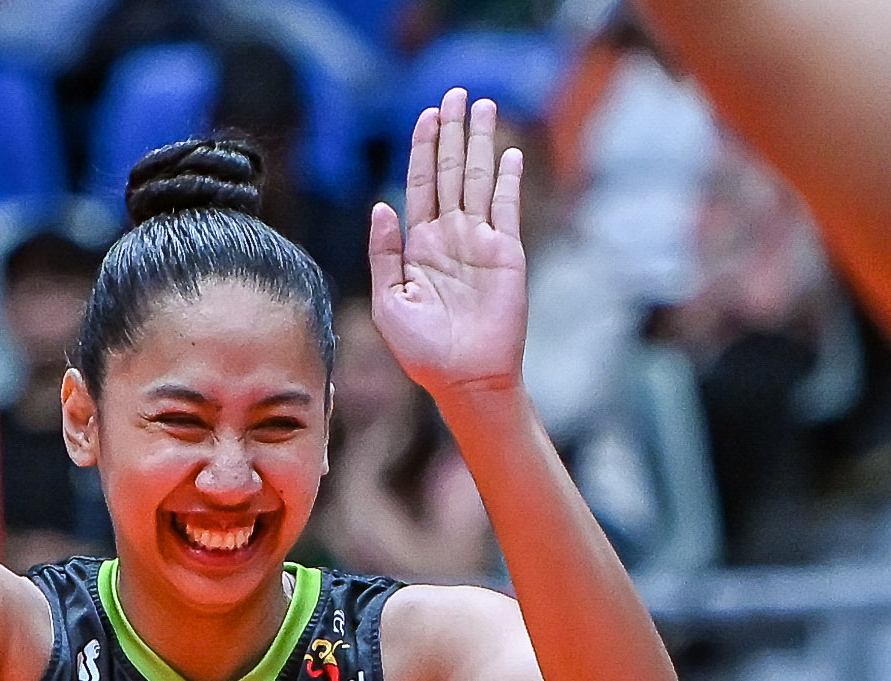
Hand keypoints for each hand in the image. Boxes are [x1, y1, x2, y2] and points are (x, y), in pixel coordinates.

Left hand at [369, 88, 528, 397]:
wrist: (464, 378)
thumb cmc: (422, 350)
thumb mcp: (388, 301)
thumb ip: (384, 253)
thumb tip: (382, 206)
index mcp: (419, 245)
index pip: (421, 184)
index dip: (423, 148)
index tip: (425, 114)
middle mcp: (451, 237)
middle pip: (452, 171)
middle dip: (451, 132)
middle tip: (454, 93)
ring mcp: (481, 242)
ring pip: (479, 180)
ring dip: (480, 142)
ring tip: (480, 105)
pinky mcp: (507, 253)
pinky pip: (508, 208)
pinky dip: (508, 179)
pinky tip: (508, 152)